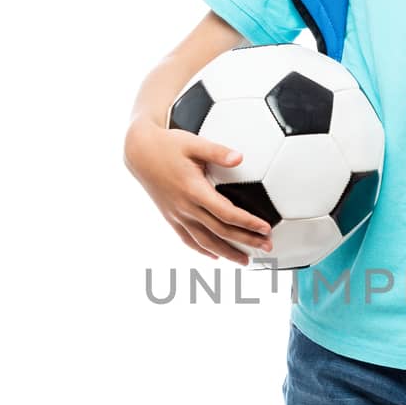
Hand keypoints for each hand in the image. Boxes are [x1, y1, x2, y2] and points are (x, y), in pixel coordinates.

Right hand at [123, 119, 274, 264]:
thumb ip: (218, 151)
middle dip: (246, 242)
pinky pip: (187, 239)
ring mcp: (176, 215)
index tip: (265, 229)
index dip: (247, 223)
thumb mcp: (193, 143)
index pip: (226, 213)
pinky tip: (215, 256)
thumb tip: (240, 157)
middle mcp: (185, 207)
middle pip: (220, 231)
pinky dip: (202, 250)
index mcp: (194, 190)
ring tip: (245, 261)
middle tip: (267, 248)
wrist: (138, 152)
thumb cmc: (168, 145)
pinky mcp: (170, 217)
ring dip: (227, 253)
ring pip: (204, 241)